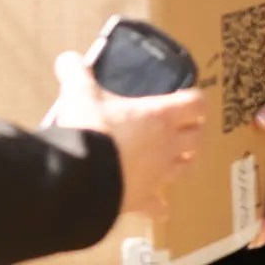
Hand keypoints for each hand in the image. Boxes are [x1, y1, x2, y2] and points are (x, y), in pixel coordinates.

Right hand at [50, 51, 205, 216]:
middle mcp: (167, 146)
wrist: (83, 175)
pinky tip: (158, 205)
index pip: (194, 104)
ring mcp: (158, 176)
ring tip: (175, 156)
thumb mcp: (79, 90)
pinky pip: (158, 205)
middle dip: (193, 130)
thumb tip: (68, 59)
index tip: (187, 95)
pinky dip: (159, 204)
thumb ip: (76, 71)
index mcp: (158, 116)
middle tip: (182, 123)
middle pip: (196, 138)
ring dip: (183, 161)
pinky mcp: (143, 199)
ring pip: (185, 168)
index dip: (194, 99)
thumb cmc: (92, 127)